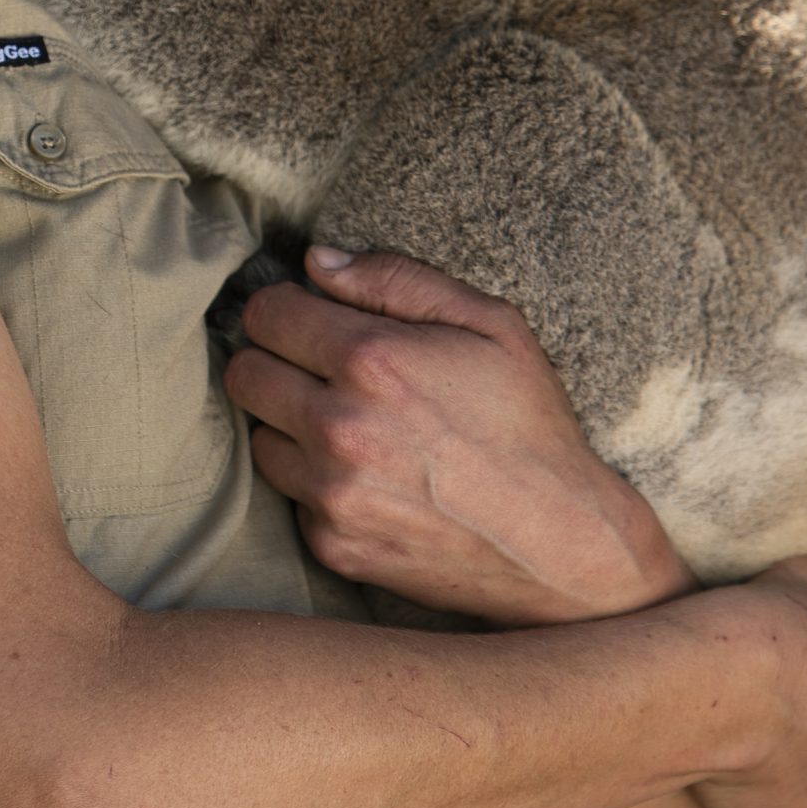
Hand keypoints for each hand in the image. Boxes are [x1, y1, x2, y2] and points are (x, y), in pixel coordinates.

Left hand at [223, 244, 693, 626]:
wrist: (563, 545)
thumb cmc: (530, 425)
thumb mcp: (489, 325)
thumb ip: (396, 279)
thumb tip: (316, 261)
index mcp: (370, 361)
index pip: (265, 314)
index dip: (284, 307)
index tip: (308, 317)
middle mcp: (338, 428)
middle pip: (244, 374)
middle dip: (275, 360)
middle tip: (319, 368)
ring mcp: (332, 494)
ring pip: (259, 439)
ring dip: (289, 425)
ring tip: (349, 425)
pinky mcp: (333, 545)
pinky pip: (290, 498)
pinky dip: (315, 484)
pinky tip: (368, 476)